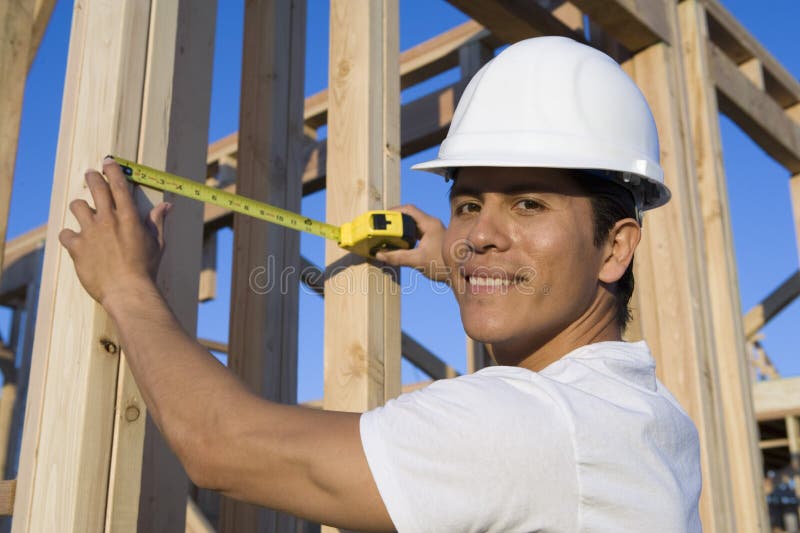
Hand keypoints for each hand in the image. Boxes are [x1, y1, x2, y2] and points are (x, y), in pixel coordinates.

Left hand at [59, 157, 169, 306]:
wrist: (127, 291)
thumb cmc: (145, 268)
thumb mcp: (157, 243)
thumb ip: (157, 221)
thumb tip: (167, 206)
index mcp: (128, 217)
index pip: (118, 184)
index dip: (112, 169)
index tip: (107, 161)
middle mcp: (108, 220)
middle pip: (95, 187)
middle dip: (92, 177)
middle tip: (91, 174)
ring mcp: (90, 232)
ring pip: (77, 206)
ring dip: (80, 208)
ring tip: (84, 214)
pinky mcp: (77, 247)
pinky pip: (65, 233)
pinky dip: (70, 236)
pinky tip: (77, 242)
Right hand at [375, 205, 449, 281]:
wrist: (460, 274)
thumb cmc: (443, 266)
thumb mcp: (417, 261)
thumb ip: (397, 257)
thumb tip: (380, 255)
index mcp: (430, 224)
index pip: (409, 210)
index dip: (394, 211)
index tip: (382, 218)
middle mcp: (432, 224)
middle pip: (409, 216)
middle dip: (395, 221)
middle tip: (382, 227)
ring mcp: (433, 231)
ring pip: (412, 225)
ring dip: (400, 229)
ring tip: (388, 235)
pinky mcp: (432, 239)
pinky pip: (416, 233)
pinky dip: (406, 236)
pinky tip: (399, 244)